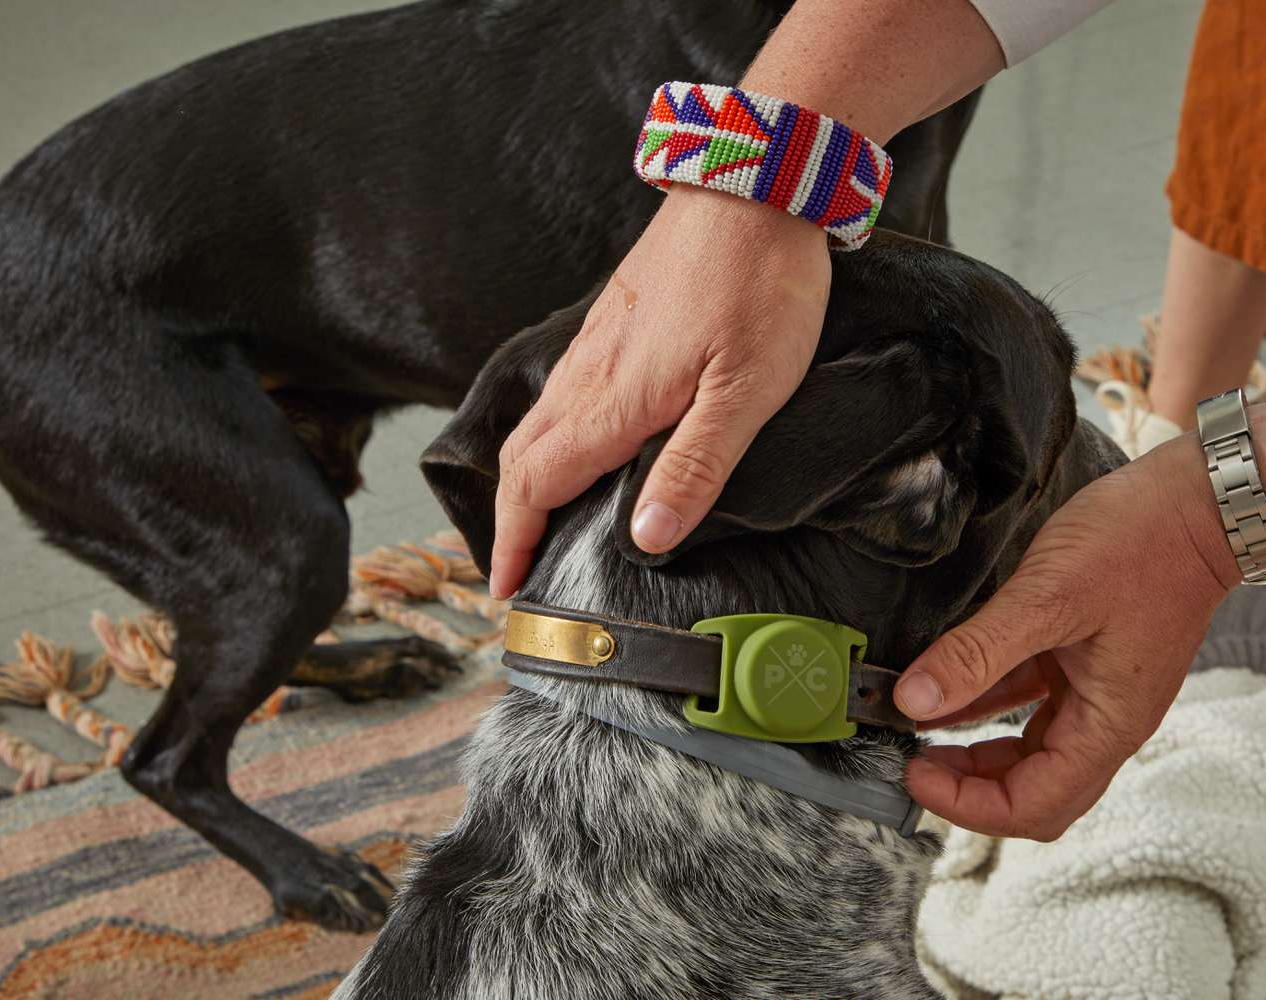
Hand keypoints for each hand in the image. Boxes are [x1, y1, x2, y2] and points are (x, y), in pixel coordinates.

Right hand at [489, 188, 830, 597]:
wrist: (755, 186)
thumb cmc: (759, 287)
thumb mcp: (744, 393)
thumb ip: (693, 469)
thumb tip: (644, 540)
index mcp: (613, 402)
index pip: (535, 485)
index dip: (514, 542)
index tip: (506, 587)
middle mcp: (591, 373)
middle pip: (522, 457)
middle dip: (510, 517)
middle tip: (518, 564)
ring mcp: (600, 341)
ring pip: (538, 421)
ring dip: (528, 477)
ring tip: (543, 518)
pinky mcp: (618, 317)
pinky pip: (563, 390)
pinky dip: (551, 435)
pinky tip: (583, 442)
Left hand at [893, 435, 1240, 839]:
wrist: (1201, 503)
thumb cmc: (1140, 543)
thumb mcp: (1048, 596)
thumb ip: (978, 652)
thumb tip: (913, 701)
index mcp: (1108, 726)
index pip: (1033, 807)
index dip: (967, 804)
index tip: (914, 773)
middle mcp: (1106, 723)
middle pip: (1034, 793)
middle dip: (970, 789)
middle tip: (913, 760)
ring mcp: (1098, 694)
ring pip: (1031, 753)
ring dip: (976, 751)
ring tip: (920, 727)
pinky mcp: (1086, 663)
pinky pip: (1033, 706)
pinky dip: (989, 706)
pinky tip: (948, 689)